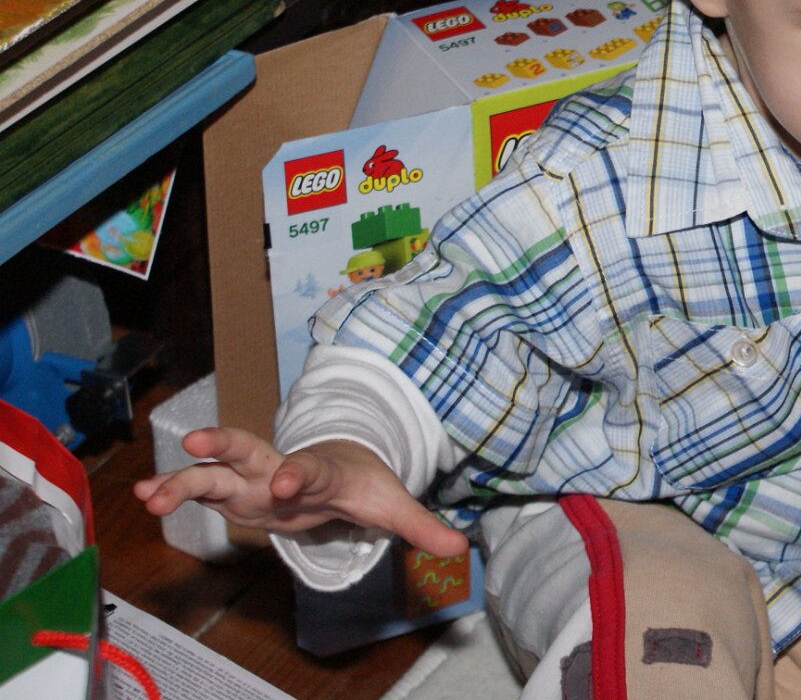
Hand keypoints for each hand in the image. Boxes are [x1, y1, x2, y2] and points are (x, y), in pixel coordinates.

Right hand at [133, 428, 467, 558]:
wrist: (339, 466)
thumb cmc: (362, 485)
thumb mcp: (392, 506)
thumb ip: (421, 526)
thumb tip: (462, 550)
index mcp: (320, 472)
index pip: (309, 471)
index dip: (298, 476)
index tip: (284, 483)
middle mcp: (279, 469)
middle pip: (250, 453)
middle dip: (224, 448)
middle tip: (196, 444)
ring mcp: (253, 480)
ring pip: (215, 473)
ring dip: (182, 479)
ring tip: (149, 493)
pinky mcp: (235, 494)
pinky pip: (200, 490)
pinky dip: (172, 491)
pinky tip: (144, 498)